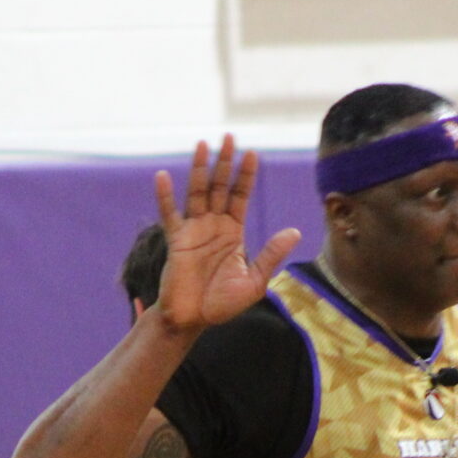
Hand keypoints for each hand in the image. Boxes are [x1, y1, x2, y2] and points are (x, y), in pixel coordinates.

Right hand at [153, 136, 301, 334]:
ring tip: (202, 144)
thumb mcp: (255, 281)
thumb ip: (271, 255)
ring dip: (200, 169)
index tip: (252, 153)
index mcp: (233, 232)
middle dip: (225, 163)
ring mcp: (194, 230)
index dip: (245, 175)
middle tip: (229, 137)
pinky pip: (170, 214)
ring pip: (197, 193)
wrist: (194, 320)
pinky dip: (165, 196)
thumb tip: (295, 232)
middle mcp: (213, 226)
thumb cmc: (223, 304)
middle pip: (220, 187)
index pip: (240, 196)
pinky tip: (162, 176)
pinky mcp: (177, 241)